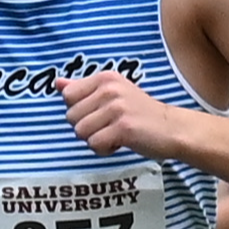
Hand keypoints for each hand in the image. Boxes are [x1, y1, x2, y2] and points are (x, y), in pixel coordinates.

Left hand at [64, 69, 192, 161]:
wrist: (172, 129)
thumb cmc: (140, 113)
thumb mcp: (113, 94)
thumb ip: (83, 89)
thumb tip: (57, 83)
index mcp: (105, 78)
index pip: (68, 96)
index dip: (79, 111)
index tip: (99, 114)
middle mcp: (109, 89)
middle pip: (71, 117)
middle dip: (87, 128)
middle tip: (109, 127)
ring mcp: (116, 108)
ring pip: (81, 132)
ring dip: (95, 140)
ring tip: (114, 135)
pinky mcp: (123, 128)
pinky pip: (94, 144)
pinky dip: (104, 150)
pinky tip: (119, 144)